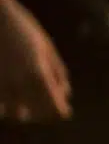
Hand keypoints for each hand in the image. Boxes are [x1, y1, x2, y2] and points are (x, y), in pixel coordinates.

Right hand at [0, 0, 71, 121]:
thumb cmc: (21, 27)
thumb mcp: (47, 47)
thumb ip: (58, 73)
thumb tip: (66, 94)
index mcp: (38, 76)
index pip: (55, 110)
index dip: (61, 111)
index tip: (63, 108)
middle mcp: (18, 85)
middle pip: (33, 116)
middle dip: (40, 113)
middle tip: (43, 103)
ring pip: (11, 114)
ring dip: (19, 110)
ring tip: (22, 100)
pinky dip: (3, 104)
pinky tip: (8, 93)